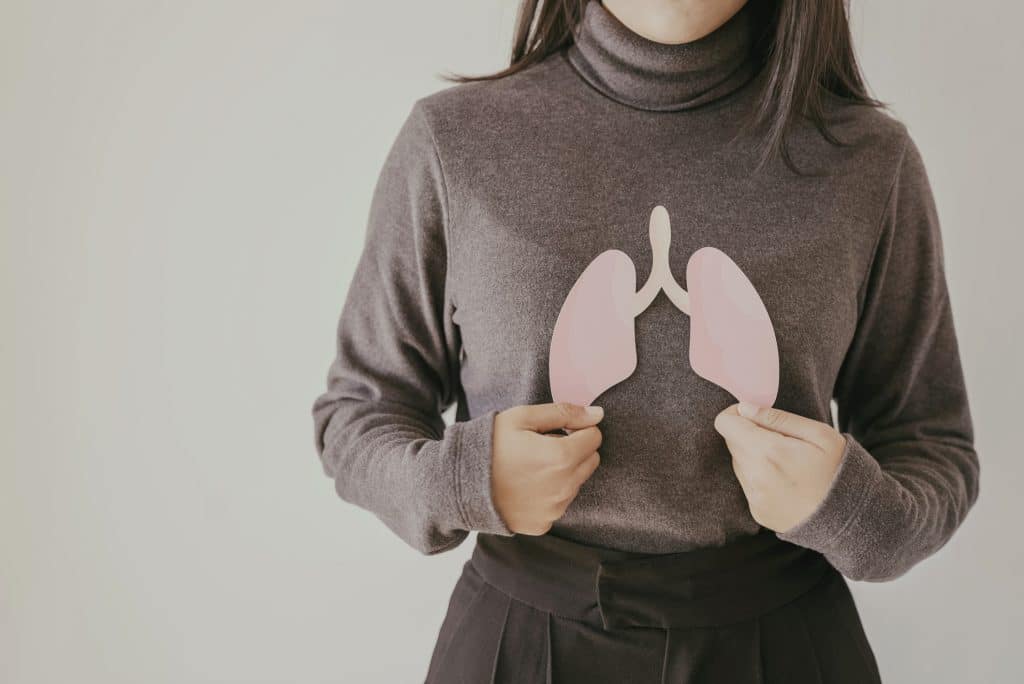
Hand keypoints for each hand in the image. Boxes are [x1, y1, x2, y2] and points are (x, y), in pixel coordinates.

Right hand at [491, 402, 603, 535]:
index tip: (555, 430)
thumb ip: (564, 413)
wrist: (459, 484)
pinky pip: (560, 503)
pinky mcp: (544, 523)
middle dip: (575, 450)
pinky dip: (550, 493)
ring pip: (577, 482)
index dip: (577, 429)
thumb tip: (597, 414)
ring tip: (531, 466)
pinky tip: (526, 486)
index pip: (594, 437)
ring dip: (564, 472)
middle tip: (543, 446)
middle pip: (591, 460)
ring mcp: (554, 509)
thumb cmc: (490, 445)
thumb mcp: (522, 417)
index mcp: (561, 456)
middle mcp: (564, 487)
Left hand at [713, 402, 846, 533]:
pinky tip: (786, 481)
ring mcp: (755, 498)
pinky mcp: (757, 512)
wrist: (851, 517)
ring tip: (786, 463)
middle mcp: (755, 478)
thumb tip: (744, 408)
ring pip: (739, 464)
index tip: (754, 416)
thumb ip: (777, 418)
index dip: (736, 414)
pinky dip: (761, 478)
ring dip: (755, 457)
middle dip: (750, 435)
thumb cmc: (838, 470)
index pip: (725, 424)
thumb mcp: (818, 434)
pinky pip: (748, 485)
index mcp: (769, 453)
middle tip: (781, 441)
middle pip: (732, 443)